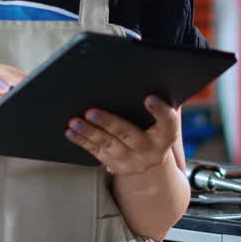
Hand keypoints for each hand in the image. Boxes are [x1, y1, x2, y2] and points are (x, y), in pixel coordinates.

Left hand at [65, 96, 180, 175]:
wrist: (150, 161)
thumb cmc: (155, 128)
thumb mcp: (162, 118)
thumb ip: (160, 100)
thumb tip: (150, 74)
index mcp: (166, 136)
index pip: (169, 123)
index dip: (160, 111)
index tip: (149, 98)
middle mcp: (151, 152)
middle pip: (129, 135)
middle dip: (109, 123)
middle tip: (91, 111)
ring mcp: (132, 161)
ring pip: (108, 144)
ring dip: (89, 132)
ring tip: (75, 121)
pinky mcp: (116, 166)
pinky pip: (96, 152)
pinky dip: (82, 141)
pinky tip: (71, 132)